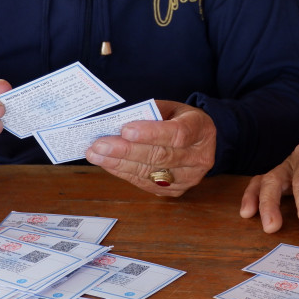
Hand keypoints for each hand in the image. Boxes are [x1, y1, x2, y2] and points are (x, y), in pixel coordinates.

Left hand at [84, 100, 215, 196]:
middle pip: (160, 156)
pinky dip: (124, 173)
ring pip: (150, 172)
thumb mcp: (172, 108)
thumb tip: (118, 121)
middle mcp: (200, 157)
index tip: (125, 130)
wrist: (200, 141)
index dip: (151, 133)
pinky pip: (146, 183)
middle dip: (126, 150)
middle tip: (100, 144)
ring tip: (97, 154)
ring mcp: (189, 177)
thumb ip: (150, 113)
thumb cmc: (180, 120)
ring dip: (119, 164)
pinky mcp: (176, 190)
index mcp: (202, 130)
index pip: (178, 134)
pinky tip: (108, 164)